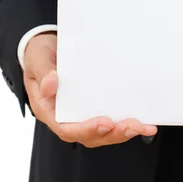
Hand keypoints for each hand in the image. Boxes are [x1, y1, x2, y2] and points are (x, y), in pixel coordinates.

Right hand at [23, 33, 156, 147]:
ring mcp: (80, 113)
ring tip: (143, 126)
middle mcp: (65, 116)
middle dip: (113, 133)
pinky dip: (125, 121)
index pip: (66, 128)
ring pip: (102, 131)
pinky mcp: (93, 106)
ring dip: (123, 131)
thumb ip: (44, 72)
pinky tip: (142, 119)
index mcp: (49, 110)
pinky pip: (109, 119)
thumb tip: (51, 84)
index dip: (86, 129)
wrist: (45, 46)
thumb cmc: (39, 54)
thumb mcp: (38, 59)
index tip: (105, 123)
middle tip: (134, 126)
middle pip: (90, 135)